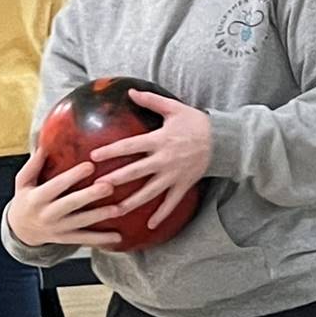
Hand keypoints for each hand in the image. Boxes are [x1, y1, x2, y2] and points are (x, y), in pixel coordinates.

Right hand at [6, 154, 123, 250]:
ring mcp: (58, 229)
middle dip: (90, 196)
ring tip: (119, 209)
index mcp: (37, 198)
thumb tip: (44, 144)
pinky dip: (101, 239)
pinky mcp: (66, 239)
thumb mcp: (22, 182)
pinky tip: (118, 237)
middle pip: (71, 204)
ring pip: (81, 223)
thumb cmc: (25, 200)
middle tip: (109, 187)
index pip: (57, 185)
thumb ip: (33, 165)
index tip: (90, 165)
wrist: (21, 231)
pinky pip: (85, 240)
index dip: (73, 176)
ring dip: (100, 216)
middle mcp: (48, 214)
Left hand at [95, 90, 210, 228]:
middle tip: (98, 187)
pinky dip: (161, 214)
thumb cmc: (195, 122)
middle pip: (136, 172)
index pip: (130, 146)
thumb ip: (151, 100)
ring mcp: (174, 175)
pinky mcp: (184, 184)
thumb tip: (130, 91)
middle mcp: (164, 160)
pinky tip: (150, 225)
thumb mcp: (173, 108)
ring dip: (132, 202)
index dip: (111, 151)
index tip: (94, 156)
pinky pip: (171, 202)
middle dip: (116, 180)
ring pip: (150, 191)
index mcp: (158, 140)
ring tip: (116, 211)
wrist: (221, 140)